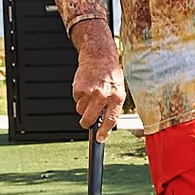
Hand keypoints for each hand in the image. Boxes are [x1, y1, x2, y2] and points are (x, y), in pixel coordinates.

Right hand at [70, 15, 125, 133]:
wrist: (99, 56)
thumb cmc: (110, 74)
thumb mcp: (119, 90)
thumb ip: (113, 107)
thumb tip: (105, 124)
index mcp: (116, 97)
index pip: (110, 120)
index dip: (104, 132)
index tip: (100, 138)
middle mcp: (103, 95)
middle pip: (90, 119)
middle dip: (87, 123)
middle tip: (87, 122)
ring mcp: (89, 92)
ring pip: (81, 111)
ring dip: (84, 108)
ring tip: (91, 96)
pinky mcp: (78, 88)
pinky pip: (76, 101)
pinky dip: (79, 99)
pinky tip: (86, 89)